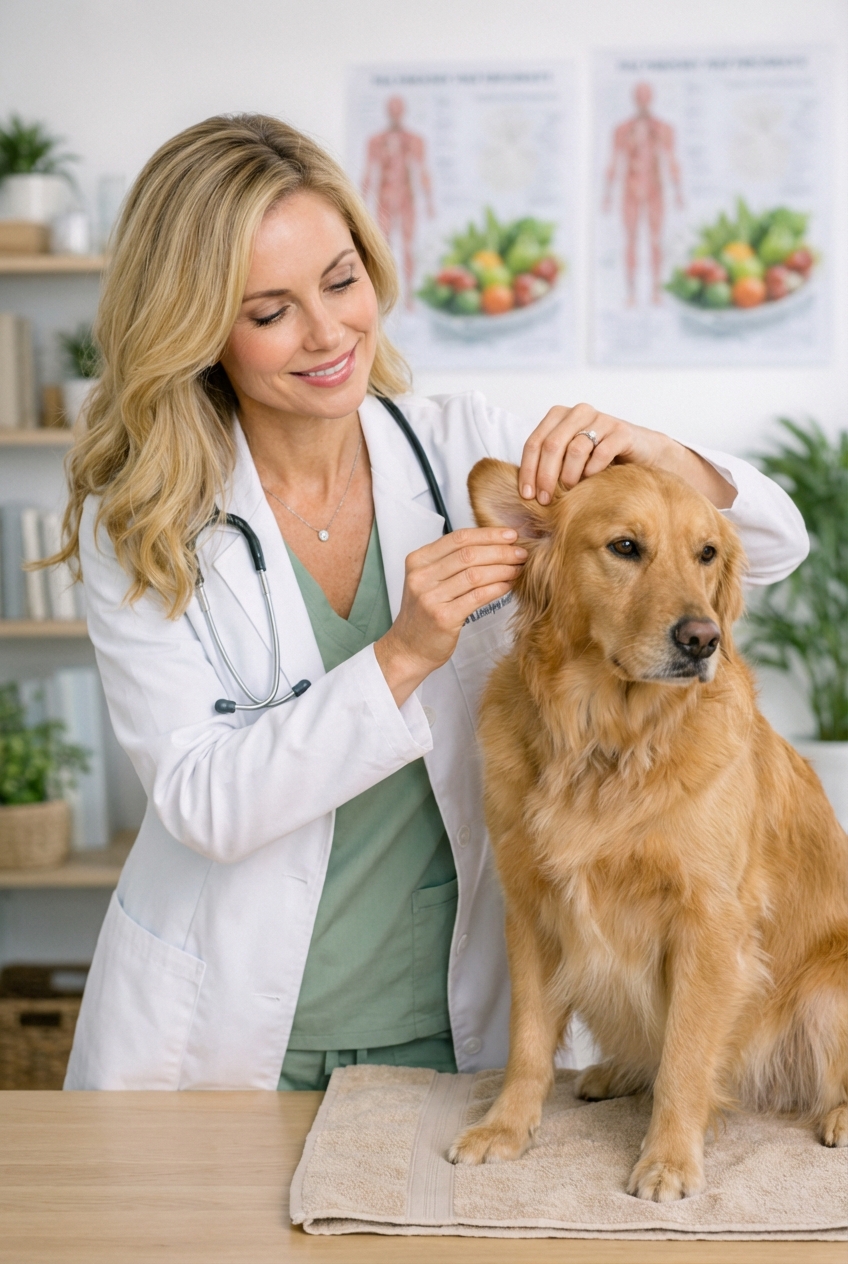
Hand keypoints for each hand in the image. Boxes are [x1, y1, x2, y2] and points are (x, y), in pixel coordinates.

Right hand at [375, 528, 526, 705]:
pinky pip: (477, 596)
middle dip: (500, 551)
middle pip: (468, 554)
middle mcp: (421, 576)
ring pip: (475, 574)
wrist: (408, 648)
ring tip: (518, 568)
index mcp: (418, 560)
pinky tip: (508, 586)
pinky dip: (497, 588)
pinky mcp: (443, 617)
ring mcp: (430, 597)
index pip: (458, 538)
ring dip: (502, 569)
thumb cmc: (424, 614)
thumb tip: (492, 544)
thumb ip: (450, 562)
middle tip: (521, 553)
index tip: (510, 535)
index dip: (488, 534)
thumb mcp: (429, 580)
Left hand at [518, 403, 735, 509]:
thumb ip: (548, 467)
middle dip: (545, 476)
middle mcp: (578, 412)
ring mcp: (601, 419)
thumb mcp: (569, 462)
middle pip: (551, 445)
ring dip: (569, 476)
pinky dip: (592, 470)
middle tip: (545, 501)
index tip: (526, 495)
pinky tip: (591, 483)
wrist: (642, 455)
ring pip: (575, 448)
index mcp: (559, 417)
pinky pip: (601, 451)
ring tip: (570, 493)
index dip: (527, 470)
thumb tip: (523, 494)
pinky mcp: (622, 430)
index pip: (534, 442)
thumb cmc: (599, 461)